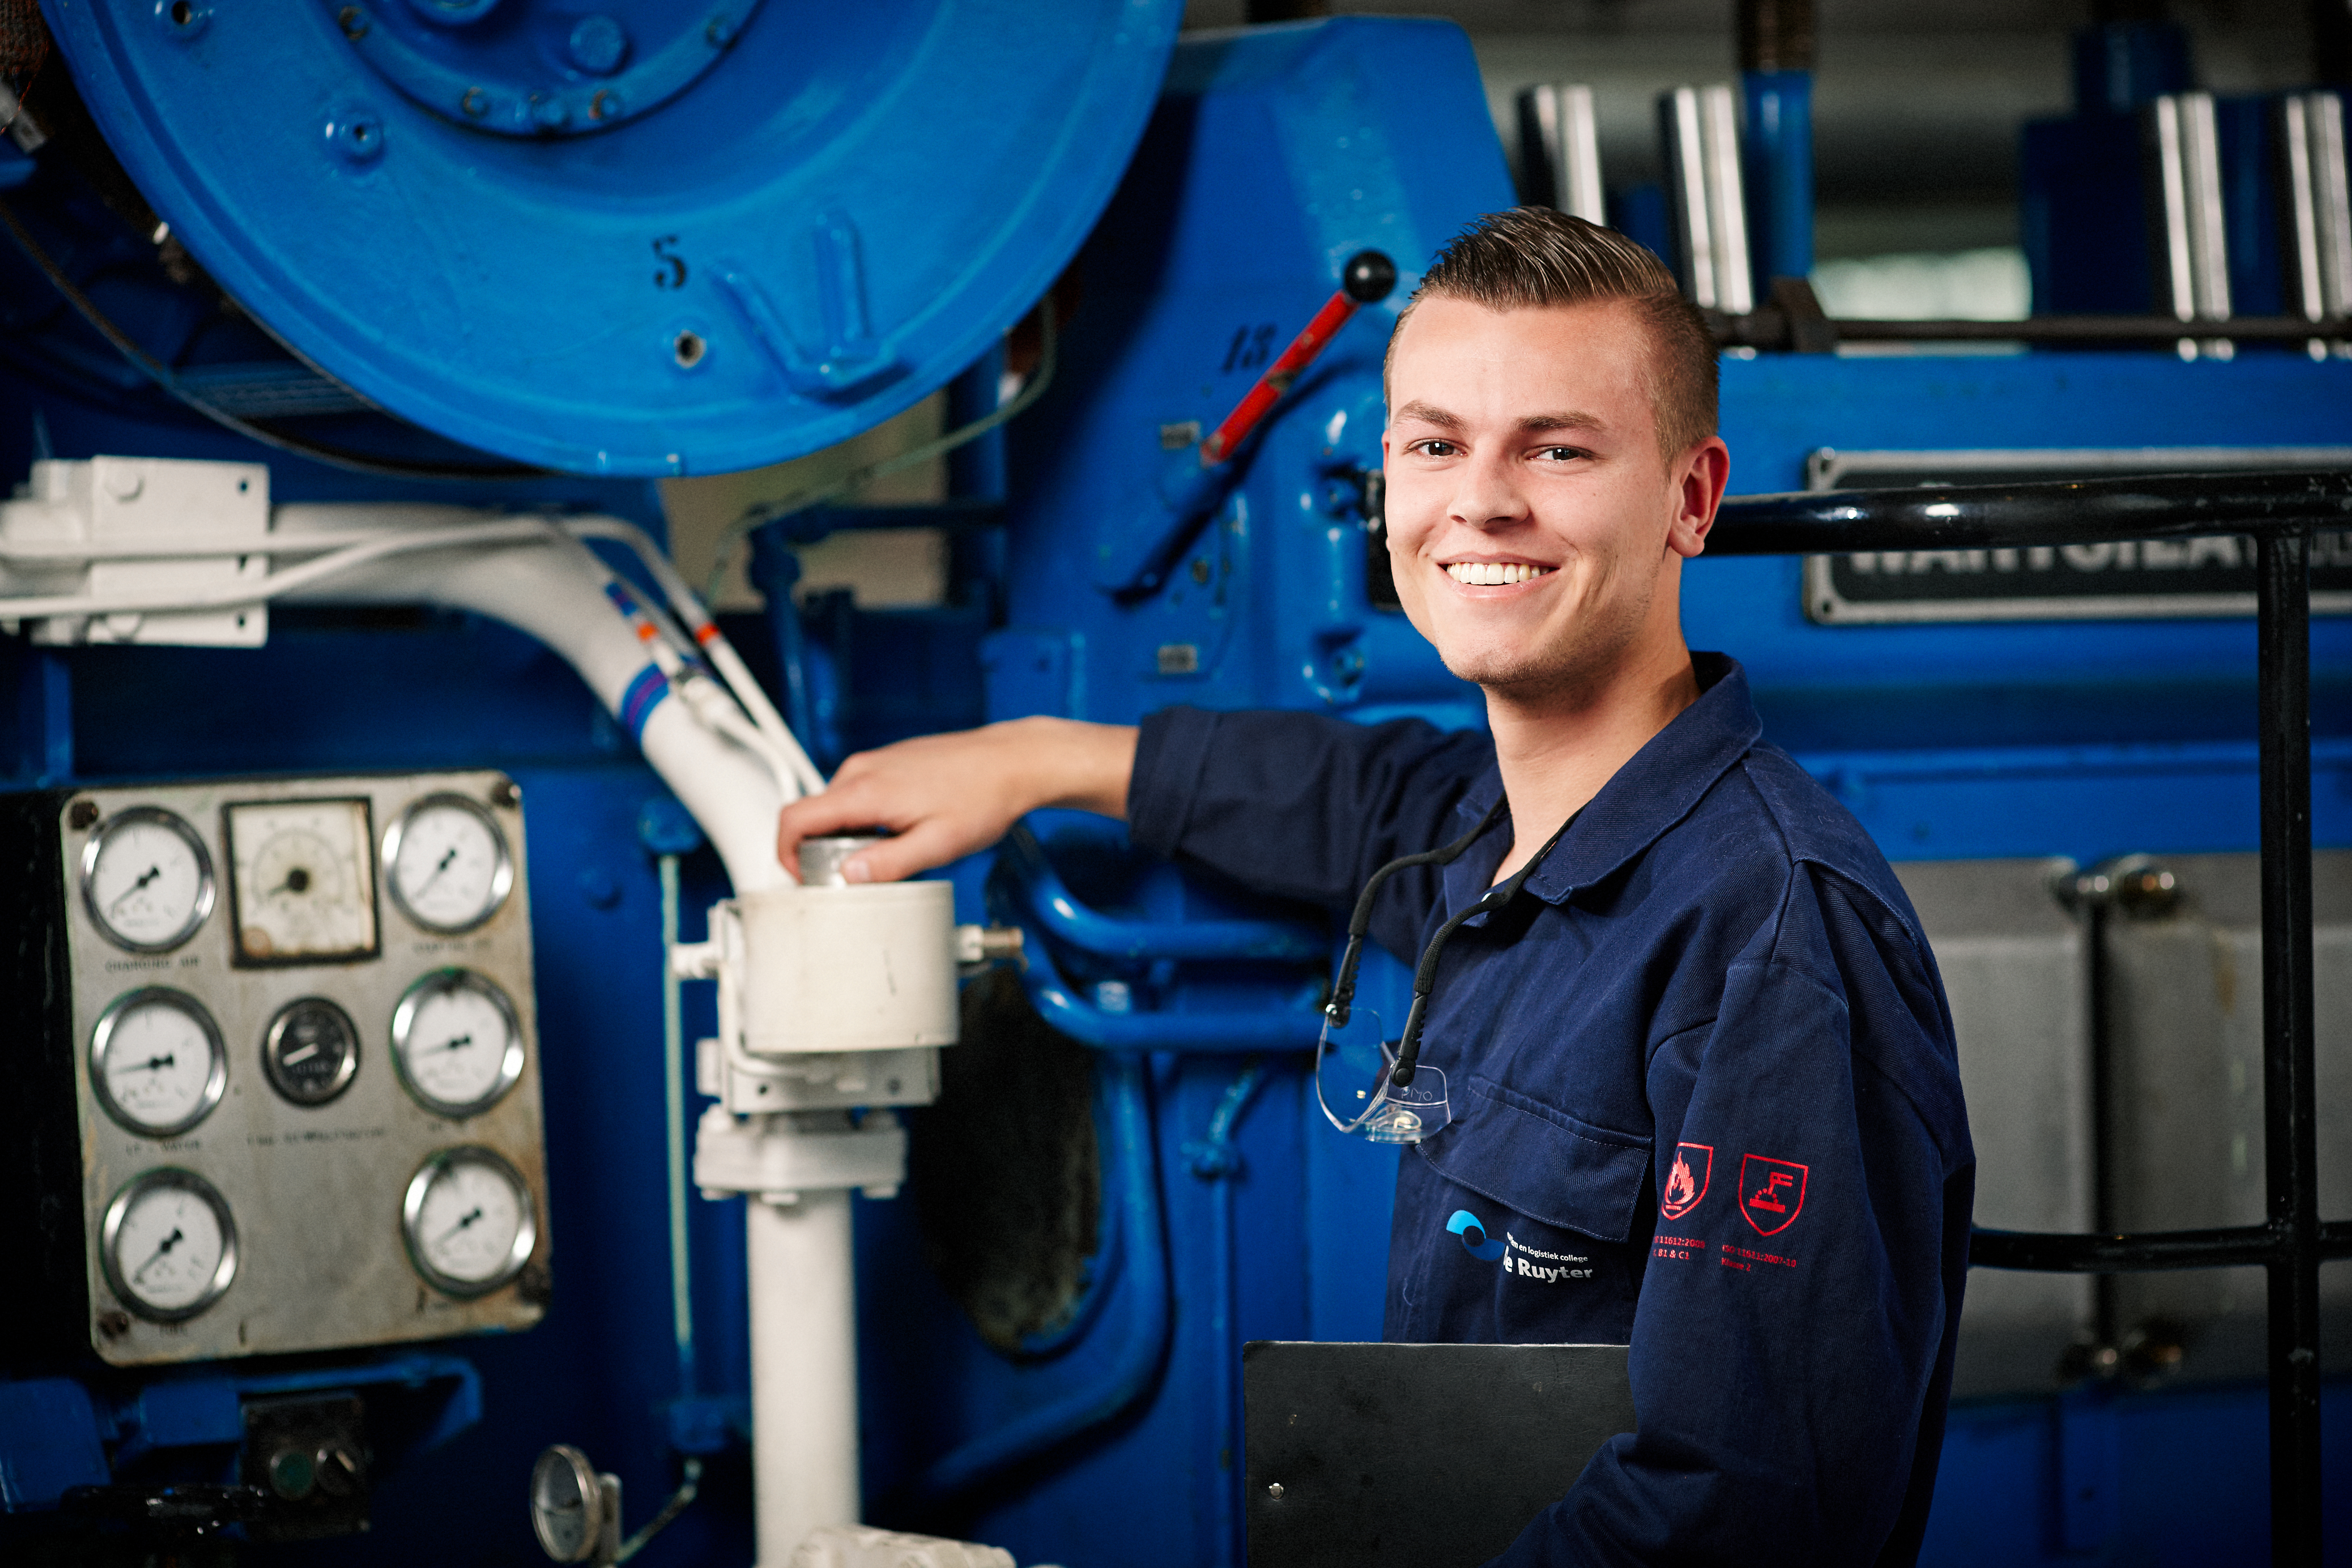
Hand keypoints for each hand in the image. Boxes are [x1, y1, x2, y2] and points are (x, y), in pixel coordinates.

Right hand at [774, 716, 1137, 883]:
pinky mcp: (889, 762)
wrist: (1013, 761)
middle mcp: (862, 770)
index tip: (802, 877)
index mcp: (866, 790)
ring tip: (890, 853)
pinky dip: (865, 819)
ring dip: (847, 835)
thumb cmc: (983, 797)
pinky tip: (901, 831)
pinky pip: (858, 794)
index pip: (795, 818)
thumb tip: (848, 878)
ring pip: (836, 806)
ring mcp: (874, 762)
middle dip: (822, 851)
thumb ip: (889, 864)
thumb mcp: (938, 845)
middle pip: (813, 815)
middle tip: (857, 876)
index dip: (785, 853)